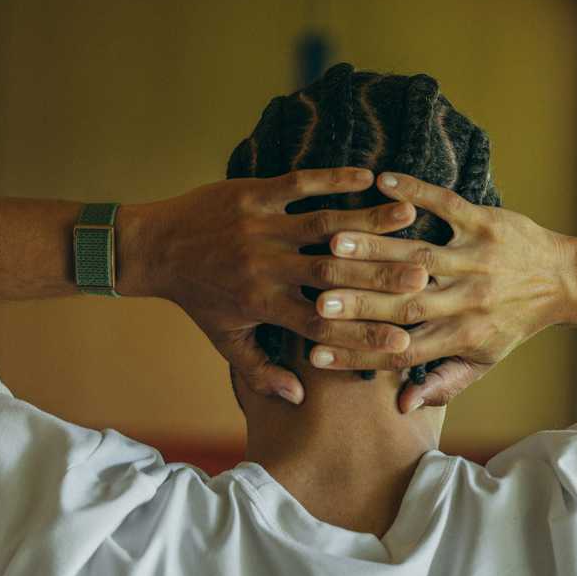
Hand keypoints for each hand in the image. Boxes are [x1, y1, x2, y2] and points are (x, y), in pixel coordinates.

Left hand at [139, 168, 430, 403]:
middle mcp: (265, 266)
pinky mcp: (253, 193)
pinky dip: (333, 179)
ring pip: (322, 224)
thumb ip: (262, 371)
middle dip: (380, 275)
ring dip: (367, 219)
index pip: (323, 325)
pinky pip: (299, 183)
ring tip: (408, 216)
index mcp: (263, 305)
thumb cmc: (197, 297)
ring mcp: (260, 226)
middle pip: (332, 273)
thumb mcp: (225, 340)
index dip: (363, 335)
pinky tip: (367, 177)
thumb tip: (299, 399)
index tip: (405, 341)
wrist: (153, 247)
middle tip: (424, 275)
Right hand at [309, 172, 571, 411]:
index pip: (403, 350)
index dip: (359, 352)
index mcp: (463, 335)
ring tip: (334, 243)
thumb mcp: (483, 359)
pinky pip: (447, 205)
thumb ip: (443, 382)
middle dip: (359, 303)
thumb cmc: (513, 322)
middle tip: (316, 299)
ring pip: (420, 255)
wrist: (565, 280)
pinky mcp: (486, 222)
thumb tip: (402, 406)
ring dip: (376, 248)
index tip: (315, 351)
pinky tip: (382, 181)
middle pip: (406, 304)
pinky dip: (416, 192)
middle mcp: (469, 299)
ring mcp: (478, 258)